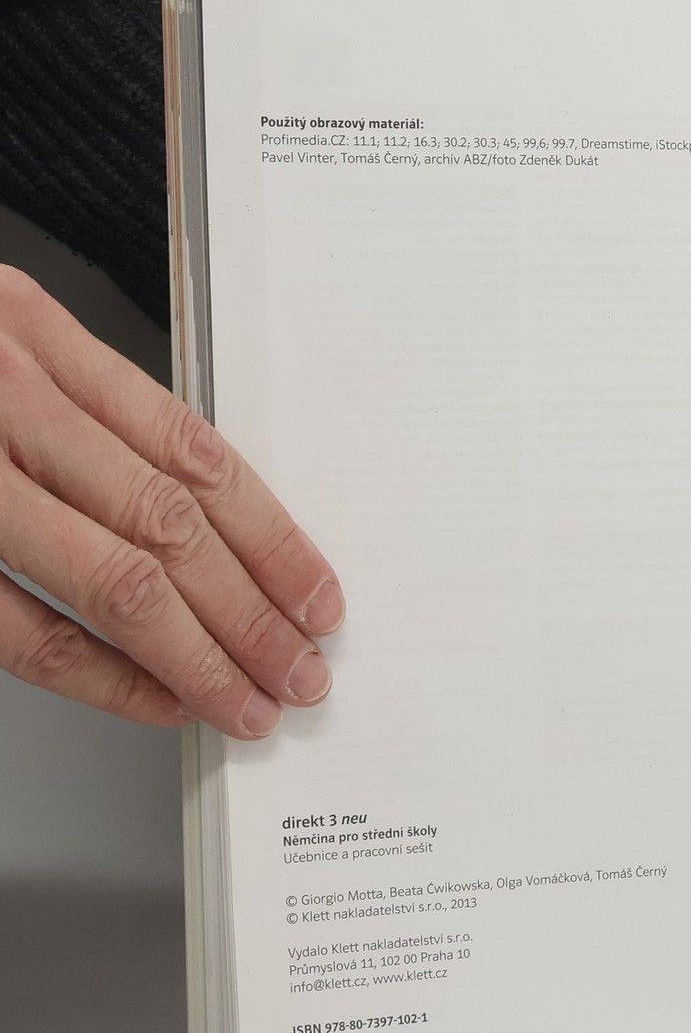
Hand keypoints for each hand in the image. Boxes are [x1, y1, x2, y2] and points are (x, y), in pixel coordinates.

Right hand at [0, 266, 342, 735]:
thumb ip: (82, 409)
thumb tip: (202, 518)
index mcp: (28, 332)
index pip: (193, 449)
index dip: (271, 535)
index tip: (319, 597)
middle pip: (167, 523)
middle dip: (252, 611)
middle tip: (303, 671)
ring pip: (111, 578)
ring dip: (197, 654)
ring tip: (252, 700)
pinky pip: (20, 627)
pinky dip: (100, 675)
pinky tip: (157, 699)